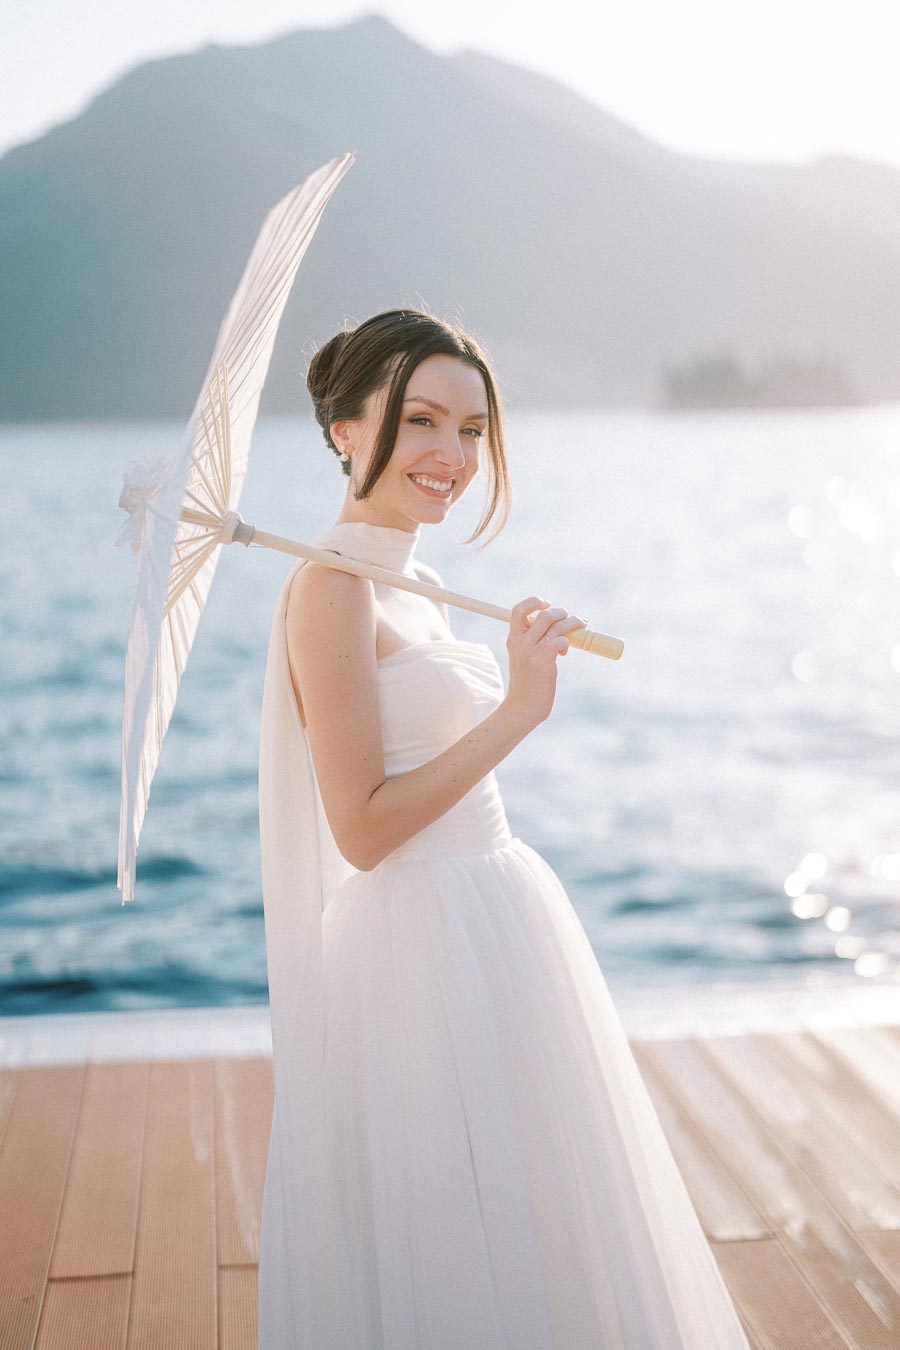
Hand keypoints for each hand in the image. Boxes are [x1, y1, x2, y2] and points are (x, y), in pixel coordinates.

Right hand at [502, 596, 588, 730]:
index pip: (518, 609)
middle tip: (571, 619)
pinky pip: (560, 640)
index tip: (546, 605)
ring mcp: (531, 652)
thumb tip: (556, 627)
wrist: (522, 708)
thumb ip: (533, 642)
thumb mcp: (523, 658)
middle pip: (544, 614)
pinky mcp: (543, 662)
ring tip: (580, 628)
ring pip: (556, 625)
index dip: (534, 601)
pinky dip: (567, 641)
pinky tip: (565, 652)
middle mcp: (520, 642)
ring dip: (573, 623)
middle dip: (562, 613)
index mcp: (513, 639)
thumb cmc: (527, 684)